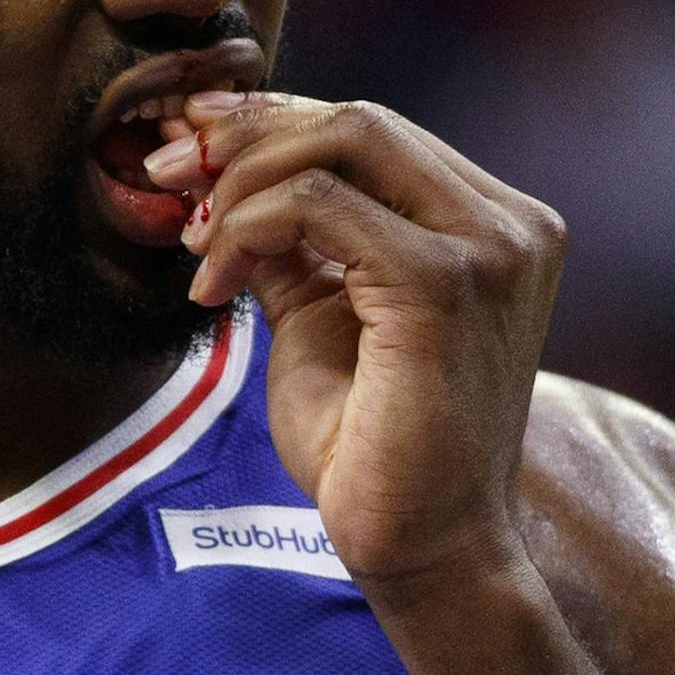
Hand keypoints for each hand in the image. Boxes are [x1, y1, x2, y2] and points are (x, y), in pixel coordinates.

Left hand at [146, 93, 564, 595]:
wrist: (426, 553)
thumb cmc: (374, 452)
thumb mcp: (318, 320)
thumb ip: (288, 245)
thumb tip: (215, 177)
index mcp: (494, 224)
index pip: (374, 134)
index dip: (272, 124)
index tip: (187, 150)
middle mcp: (510, 223)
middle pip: (359, 121)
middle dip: (246, 135)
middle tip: (164, 174)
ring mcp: (489, 249)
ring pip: (342, 142)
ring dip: (240, 183)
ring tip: (193, 245)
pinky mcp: (444, 285)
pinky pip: (319, 206)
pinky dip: (248, 226)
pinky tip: (214, 287)